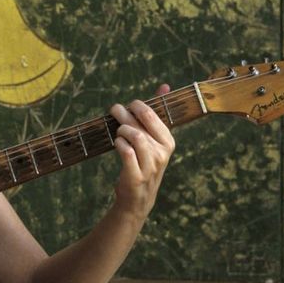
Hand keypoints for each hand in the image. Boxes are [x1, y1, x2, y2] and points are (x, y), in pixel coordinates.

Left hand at [108, 85, 175, 223]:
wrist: (139, 197)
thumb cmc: (144, 162)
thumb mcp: (154, 139)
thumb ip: (157, 113)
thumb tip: (165, 85)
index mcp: (168, 141)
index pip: (151, 114)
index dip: (136, 106)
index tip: (128, 107)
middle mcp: (162, 152)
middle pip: (140, 123)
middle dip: (124, 113)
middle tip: (114, 111)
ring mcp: (150, 165)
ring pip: (134, 136)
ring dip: (121, 130)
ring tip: (118, 132)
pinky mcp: (136, 175)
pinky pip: (126, 152)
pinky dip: (119, 144)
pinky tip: (117, 143)